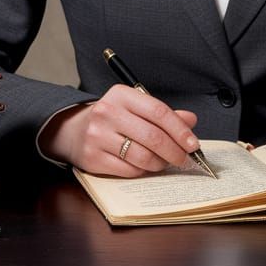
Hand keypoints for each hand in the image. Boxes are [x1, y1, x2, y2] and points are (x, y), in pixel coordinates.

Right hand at [38, 84, 200, 177]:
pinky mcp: (92, 158)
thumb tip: (190, 121)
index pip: (158, 112)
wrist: (73, 130)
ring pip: (142, 156)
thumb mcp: (134, 107)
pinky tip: (145, 167)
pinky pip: (128, 170)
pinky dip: (142, 171)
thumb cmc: (112, 118)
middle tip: (184, 159)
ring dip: (160, 163)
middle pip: (152, 136)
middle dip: (174, 151)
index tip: (192, 144)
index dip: (179, 130)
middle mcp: (107, 112)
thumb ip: (162, 114)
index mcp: (121, 95)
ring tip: (164, 163)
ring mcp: (98, 136)